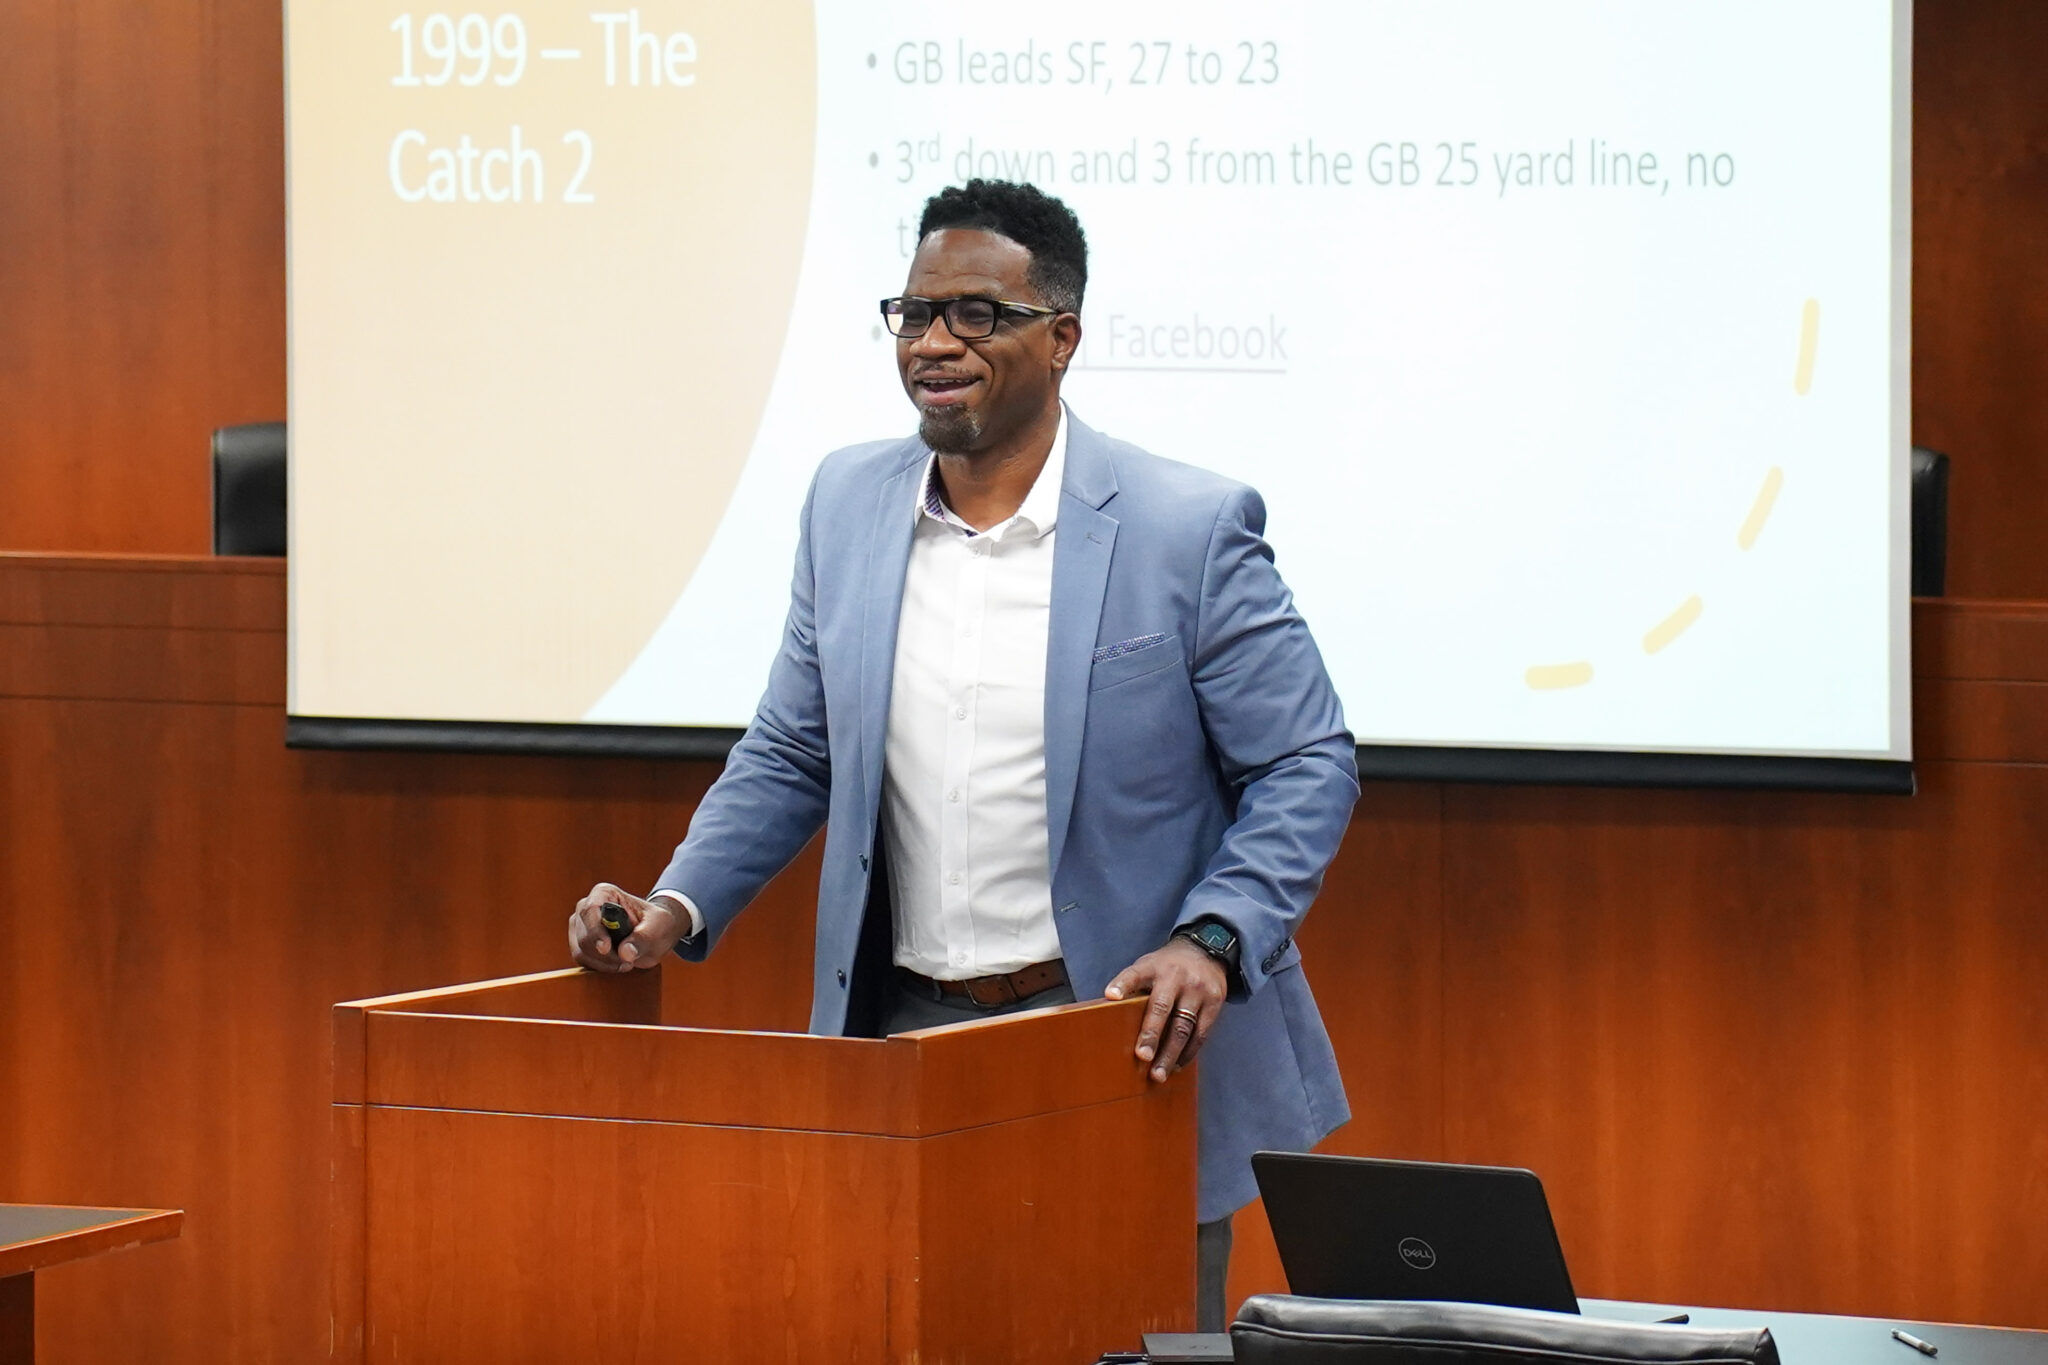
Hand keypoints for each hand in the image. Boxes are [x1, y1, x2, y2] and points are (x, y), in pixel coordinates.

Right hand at [568, 883, 687, 973]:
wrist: (655, 934)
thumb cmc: (657, 924)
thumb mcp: (658, 927)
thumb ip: (643, 938)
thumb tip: (625, 952)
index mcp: (604, 893)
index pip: (590, 910)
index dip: (595, 931)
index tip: (606, 948)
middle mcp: (587, 908)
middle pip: (584, 935)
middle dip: (606, 954)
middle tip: (628, 960)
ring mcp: (581, 926)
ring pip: (581, 951)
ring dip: (604, 963)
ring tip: (627, 962)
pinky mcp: (580, 944)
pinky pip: (583, 960)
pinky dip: (600, 967)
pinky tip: (618, 964)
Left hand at [1104, 938, 1227, 1081]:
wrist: (1205, 951)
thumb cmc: (1167, 968)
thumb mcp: (1148, 967)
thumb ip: (1135, 989)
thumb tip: (1114, 1021)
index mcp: (1152, 967)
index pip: (1134, 974)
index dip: (1122, 985)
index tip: (1111, 996)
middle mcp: (1175, 977)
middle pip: (1162, 1008)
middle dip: (1151, 1034)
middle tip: (1142, 1057)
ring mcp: (1197, 989)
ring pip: (1183, 1026)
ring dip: (1170, 1053)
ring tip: (1159, 1074)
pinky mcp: (1214, 1002)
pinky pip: (1201, 1033)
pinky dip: (1188, 1052)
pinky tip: (1176, 1065)